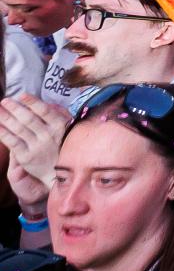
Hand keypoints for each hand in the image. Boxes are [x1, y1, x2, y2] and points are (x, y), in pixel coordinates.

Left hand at [0, 95, 66, 210]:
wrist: (61, 175)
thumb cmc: (65, 149)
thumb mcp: (69, 130)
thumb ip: (60, 116)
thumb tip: (49, 104)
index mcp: (60, 126)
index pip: (44, 111)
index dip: (31, 102)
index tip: (21, 95)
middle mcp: (48, 135)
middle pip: (27, 118)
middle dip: (14, 108)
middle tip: (4, 101)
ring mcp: (36, 146)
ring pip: (18, 128)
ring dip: (5, 117)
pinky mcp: (26, 157)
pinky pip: (12, 142)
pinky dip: (3, 132)